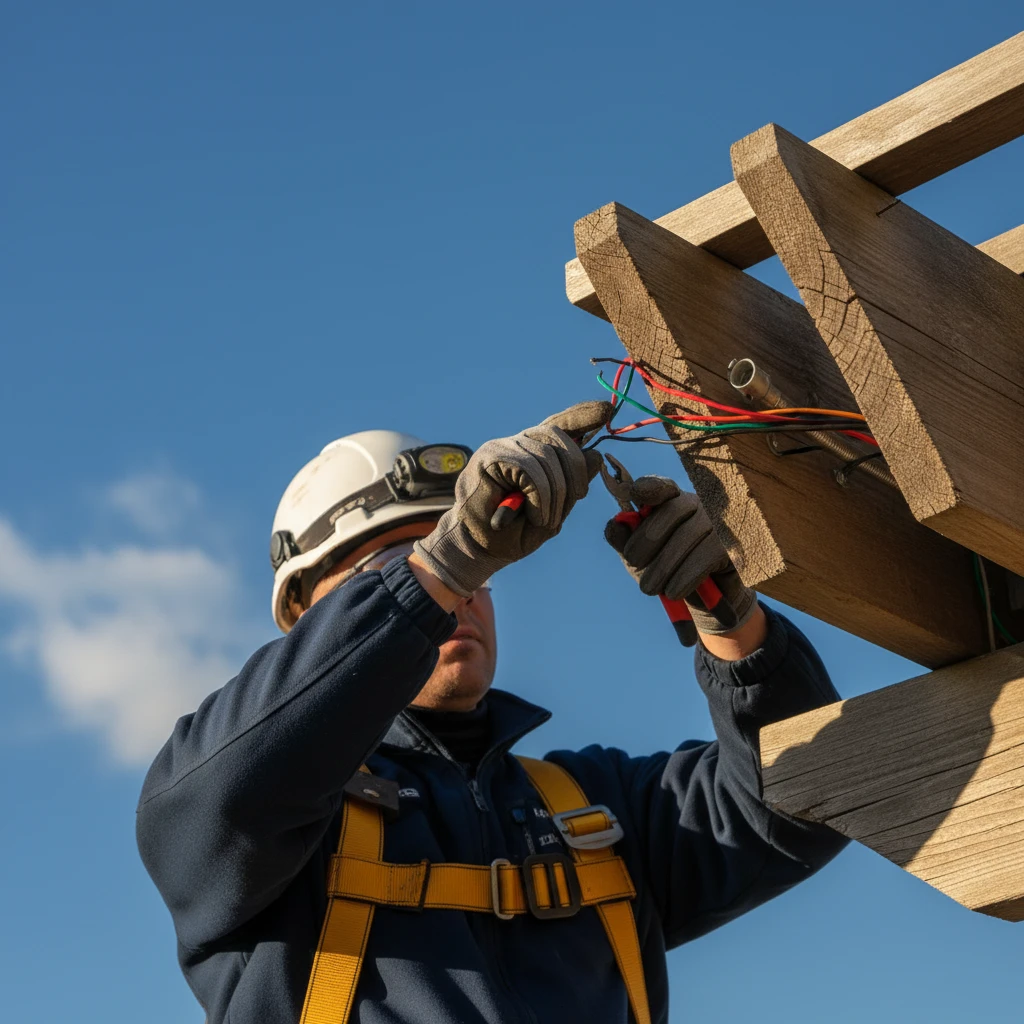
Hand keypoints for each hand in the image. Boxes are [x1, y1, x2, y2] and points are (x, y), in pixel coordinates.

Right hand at [414, 401, 612, 596]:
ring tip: (545, 519)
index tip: (607, 411)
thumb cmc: (515, 532)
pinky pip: (529, 469)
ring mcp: (502, 447)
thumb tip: (596, 455)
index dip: (582, 415)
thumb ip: (574, 485)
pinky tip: (533, 513)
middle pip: (559, 438)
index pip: (560, 424)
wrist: (479, 549)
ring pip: (546, 455)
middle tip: (572, 503)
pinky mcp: (489, 458)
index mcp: (535, 451)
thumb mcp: (555, 510)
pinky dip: (539, 495)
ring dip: (555, 493)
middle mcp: (519, 443)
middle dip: (575, 471)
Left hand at [604, 475, 758, 638]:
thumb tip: (614, 524)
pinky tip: (674, 591)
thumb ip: (625, 541)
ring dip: (664, 566)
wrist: (704, 602)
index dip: (649, 487)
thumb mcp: (640, 559)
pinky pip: (707, 556)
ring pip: (687, 536)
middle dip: (647, 539)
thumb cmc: (667, 572)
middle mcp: (697, 506)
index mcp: (671, 503)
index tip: (635, 494)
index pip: (662, 486)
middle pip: (671, 511)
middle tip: (633, 563)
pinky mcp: (732, 546)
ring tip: (650, 588)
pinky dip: (686, 576)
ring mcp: (717, 523)